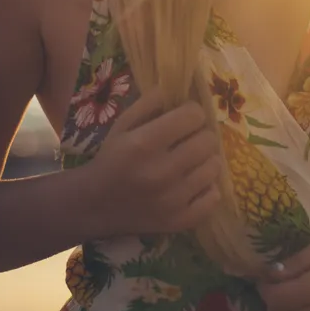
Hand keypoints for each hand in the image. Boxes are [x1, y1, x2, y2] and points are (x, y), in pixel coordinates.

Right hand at [88, 93, 222, 235]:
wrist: (95, 205)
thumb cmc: (111, 159)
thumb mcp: (122, 125)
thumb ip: (149, 103)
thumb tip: (178, 89)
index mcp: (144, 144)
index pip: (193, 116)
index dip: (190, 113)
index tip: (183, 118)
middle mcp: (161, 172)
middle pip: (208, 140)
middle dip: (200, 135)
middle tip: (189, 140)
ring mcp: (172, 200)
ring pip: (214, 167)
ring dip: (205, 160)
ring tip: (190, 161)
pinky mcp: (180, 221)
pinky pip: (214, 197)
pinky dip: (207, 189)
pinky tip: (192, 183)